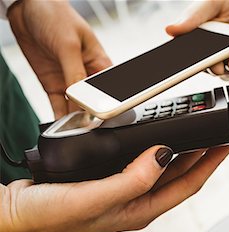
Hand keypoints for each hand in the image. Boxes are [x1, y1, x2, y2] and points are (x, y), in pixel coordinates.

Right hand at [0, 145, 228, 231]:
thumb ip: (132, 180)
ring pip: (161, 166)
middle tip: (218, 132)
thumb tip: (163, 154)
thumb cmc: (46, 219)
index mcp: (139, 211)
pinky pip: (139, 159)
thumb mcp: (95, 201)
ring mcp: (121, 189)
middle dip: (203, 154)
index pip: (188, 185)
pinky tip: (154, 135)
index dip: (211, 163)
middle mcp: (135, 201)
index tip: (227, 143)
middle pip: (179, 174)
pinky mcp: (107, 178)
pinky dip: (152, 145)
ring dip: (181, 148)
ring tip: (196, 130)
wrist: (12, 218)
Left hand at [7, 0, 111, 118]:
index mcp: (100, 63)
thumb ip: (75, 73)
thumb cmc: (55, 16)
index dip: (110, 104)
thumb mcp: (68, 44)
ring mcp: (70, 81)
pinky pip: (59, 106)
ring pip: (77, 107)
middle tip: (89, 126)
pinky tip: (62, 127)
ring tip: (76, 131)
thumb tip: (80, 96)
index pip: (111, 89)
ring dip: (76, 119)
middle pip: (94, 102)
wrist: (26, 8)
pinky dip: (60, 117)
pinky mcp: (55, 85)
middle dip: (92, 115)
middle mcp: (87, 74)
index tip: (106, 117)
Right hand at [166, 0, 228, 76]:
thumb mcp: (215, 2)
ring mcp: (223, 59)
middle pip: (195, 65)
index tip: (176, 61)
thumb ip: (194, 15)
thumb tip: (170, 29)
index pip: (180, 49)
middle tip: (209, 61)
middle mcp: (207, 49)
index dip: (176, 58)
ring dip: (222, 68)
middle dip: (200, 66)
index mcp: (196, 32)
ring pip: (215, 72)